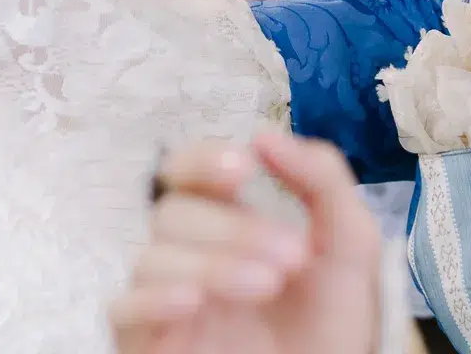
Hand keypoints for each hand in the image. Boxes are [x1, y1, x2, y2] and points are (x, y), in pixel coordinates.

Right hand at [111, 133, 381, 353]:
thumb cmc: (332, 326)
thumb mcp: (348, 245)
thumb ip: (322, 181)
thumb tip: (267, 136)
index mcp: (227, 224)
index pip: (188, 172)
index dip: (204, 160)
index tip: (244, 166)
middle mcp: (189, 256)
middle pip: (173, 212)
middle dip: (233, 228)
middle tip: (291, 256)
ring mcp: (167, 299)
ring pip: (152, 257)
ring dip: (212, 263)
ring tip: (267, 284)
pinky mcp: (149, 341)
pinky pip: (123, 309)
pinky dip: (153, 298)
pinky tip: (194, 302)